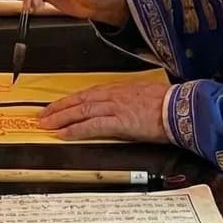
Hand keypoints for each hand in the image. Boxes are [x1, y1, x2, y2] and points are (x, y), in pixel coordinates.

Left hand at [37, 81, 172, 141]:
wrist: (181, 108)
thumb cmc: (168, 103)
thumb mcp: (145, 94)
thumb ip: (130, 99)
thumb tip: (123, 105)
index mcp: (119, 88)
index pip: (88, 93)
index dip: (70, 100)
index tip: (58, 105)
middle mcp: (113, 95)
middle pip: (79, 100)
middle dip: (59, 108)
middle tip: (42, 115)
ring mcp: (115, 108)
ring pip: (81, 111)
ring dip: (61, 118)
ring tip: (46, 124)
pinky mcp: (119, 122)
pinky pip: (91, 126)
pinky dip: (75, 130)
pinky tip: (63, 134)